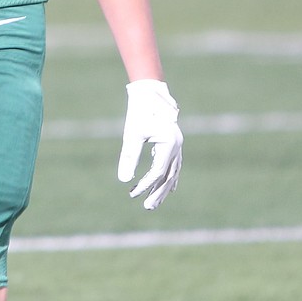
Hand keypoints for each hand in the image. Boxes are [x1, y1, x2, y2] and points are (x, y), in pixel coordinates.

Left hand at [117, 79, 182, 209]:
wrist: (148, 92)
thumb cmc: (139, 112)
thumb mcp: (132, 134)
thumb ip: (129, 156)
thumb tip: (123, 179)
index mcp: (169, 143)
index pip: (157, 171)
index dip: (145, 185)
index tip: (132, 193)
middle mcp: (177, 146)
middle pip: (169, 176)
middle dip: (158, 193)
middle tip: (147, 207)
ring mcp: (178, 145)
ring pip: (173, 173)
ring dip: (163, 189)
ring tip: (153, 204)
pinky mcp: (173, 144)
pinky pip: (174, 166)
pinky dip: (170, 178)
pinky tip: (168, 189)